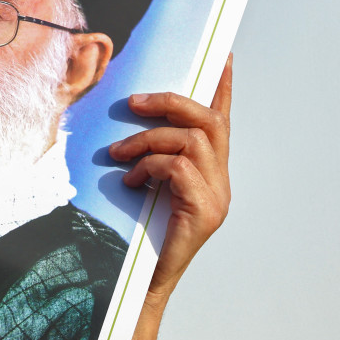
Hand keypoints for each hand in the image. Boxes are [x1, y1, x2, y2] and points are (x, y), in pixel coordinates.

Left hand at [110, 56, 231, 339]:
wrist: (136, 282)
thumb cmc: (132, 231)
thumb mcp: (139, 182)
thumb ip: (144, 153)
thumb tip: (125, 114)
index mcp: (208, 171)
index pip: (220, 120)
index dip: (221, 88)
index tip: (221, 57)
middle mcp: (220, 180)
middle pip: (208, 120)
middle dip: (169, 102)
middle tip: (132, 101)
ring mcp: (216, 197)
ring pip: (190, 140)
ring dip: (147, 138)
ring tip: (117, 153)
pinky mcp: (204, 212)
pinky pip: (178, 167)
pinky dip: (148, 166)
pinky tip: (130, 182)